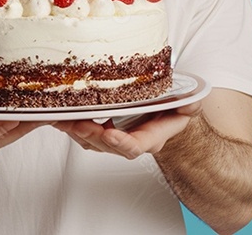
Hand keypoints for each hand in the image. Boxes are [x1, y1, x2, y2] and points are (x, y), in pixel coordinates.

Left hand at [53, 100, 202, 158]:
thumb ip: (189, 105)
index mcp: (151, 138)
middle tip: (78, 123)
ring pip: (92, 142)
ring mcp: (115, 139)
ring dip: (77, 132)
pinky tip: (61, 116)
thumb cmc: (174, 108)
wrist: (166, 112)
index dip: (122, 143)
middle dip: (91, 135)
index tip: (110, 133)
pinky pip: (85, 134)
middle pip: (107, 146)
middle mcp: (131, 142)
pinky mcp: (102, 131)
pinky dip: (73, 126)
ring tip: (63, 119)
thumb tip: (190, 104)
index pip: (135, 147)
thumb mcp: (188, 104)